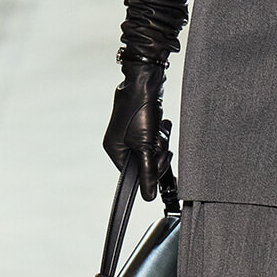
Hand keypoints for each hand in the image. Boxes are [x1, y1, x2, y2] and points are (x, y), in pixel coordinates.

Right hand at [103, 62, 172, 201]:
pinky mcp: (141, 125)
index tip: (159, 157)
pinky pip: (154, 138)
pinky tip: (161, 123)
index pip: (134, 175)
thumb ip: (148, 172)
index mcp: (115, 150)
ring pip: (152, 150)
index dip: (150, 170)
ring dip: (160, 141)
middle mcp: (120, 143)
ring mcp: (130, 133)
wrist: (146, 80)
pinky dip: (161, 132)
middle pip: (145, 163)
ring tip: (159, 128)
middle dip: (157, 152)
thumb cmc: (140, 110)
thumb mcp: (145, 145)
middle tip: (159, 139)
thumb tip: (148, 196)